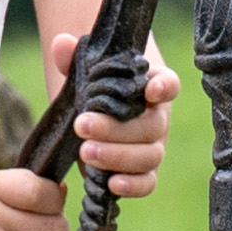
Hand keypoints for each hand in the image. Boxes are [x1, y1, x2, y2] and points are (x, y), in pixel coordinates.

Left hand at [45, 32, 178, 188]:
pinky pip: (147, 183)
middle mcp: (157, 118)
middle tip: (83, 124)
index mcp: (152, 87)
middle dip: (117, 128)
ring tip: (85, 151)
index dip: (164, 87)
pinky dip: (133, 186)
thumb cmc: (93, 88)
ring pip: (150, 156)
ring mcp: (152, 147)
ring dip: (118, 156)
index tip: (150, 89)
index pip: (169, 84)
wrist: (92, 115)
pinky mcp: (141, 172)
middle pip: (153, 126)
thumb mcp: (82, 70)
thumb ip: (72, 57)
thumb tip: (62, 44)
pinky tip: (111, 184)